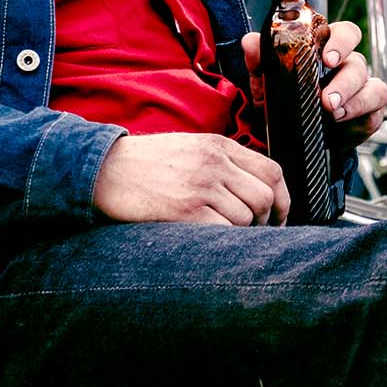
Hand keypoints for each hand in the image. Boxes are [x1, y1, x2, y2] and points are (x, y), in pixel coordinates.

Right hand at [93, 132, 290, 224]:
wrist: (103, 170)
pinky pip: (223, 232)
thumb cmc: (147, 162)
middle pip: (264, 197)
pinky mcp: (184, 211)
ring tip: (222, 234)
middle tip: (254, 232)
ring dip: (240, 233)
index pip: (272, 172)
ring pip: (246, 218)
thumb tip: (257, 189)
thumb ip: (224, 161)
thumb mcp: (191, 147)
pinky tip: (209, 241)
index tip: (279, 216)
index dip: (283, 199)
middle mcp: (214, 163)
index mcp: (220, 146)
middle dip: (266, 221)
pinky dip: (223, 241)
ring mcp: (200, 186)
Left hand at [241, 18, 386, 143]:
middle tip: (328, 97)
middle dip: (346, 79)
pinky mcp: (368, 116)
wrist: (289, 140)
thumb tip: (250, 42)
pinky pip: (376, 112)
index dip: (341, 42)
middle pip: (359, 62)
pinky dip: (361, 118)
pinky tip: (343, 123)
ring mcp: (361, 92)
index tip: (327, 57)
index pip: (345, 33)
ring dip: (354, 101)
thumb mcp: (265, 83)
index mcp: (327, 51)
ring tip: (333, 113)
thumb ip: (259, 61)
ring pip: (373, 88)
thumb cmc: (282, 103)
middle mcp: (347, 68)